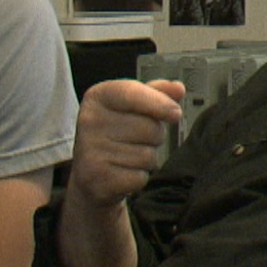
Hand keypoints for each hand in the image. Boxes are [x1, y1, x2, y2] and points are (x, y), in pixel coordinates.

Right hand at [67, 79, 184, 208]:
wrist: (88, 175)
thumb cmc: (115, 133)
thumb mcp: (131, 106)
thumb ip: (157, 93)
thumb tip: (179, 88)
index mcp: (98, 97)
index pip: (133, 93)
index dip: (160, 103)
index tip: (176, 113)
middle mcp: (90, 121)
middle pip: (150, 128)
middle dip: (154, 136)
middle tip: (136, 139)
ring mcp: (91, 151)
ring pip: (148, 155)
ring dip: (146, 158)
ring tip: (127, 156)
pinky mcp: (98, 178)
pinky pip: (140, 177)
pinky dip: (139, 177)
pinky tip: (122, 172)